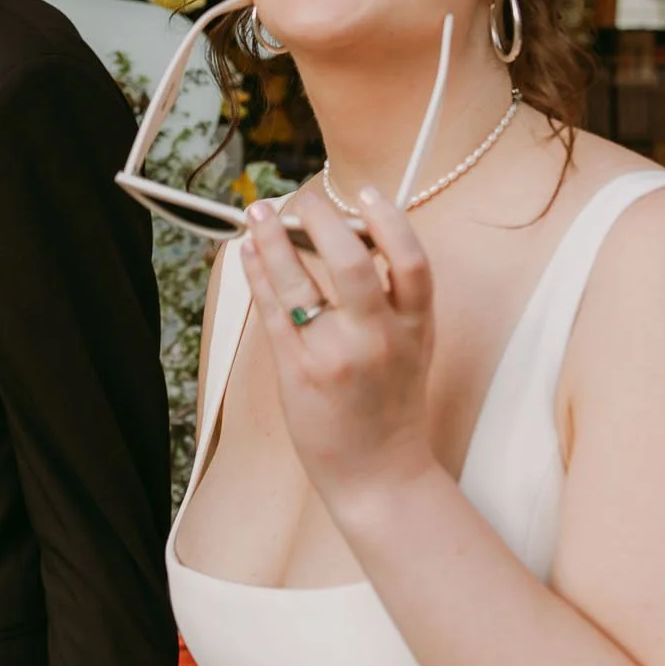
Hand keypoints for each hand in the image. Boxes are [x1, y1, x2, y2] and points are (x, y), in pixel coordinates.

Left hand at [241, 185, 438, 520]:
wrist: (380, 473)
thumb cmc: (392, 403)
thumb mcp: (413, 344)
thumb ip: (394, 296)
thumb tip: (351, 235)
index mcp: (415, 325)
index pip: (411, 259)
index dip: (388, 218)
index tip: (365, 192)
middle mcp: (379, 338)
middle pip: (351, 261)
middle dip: (321, 219)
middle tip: (301, 199)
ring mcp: (336, 355)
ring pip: (300, 282)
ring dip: (273, 239)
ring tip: (259, 213)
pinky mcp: (299, 372)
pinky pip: (273, 311)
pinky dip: (259, 274)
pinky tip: (249, 252)